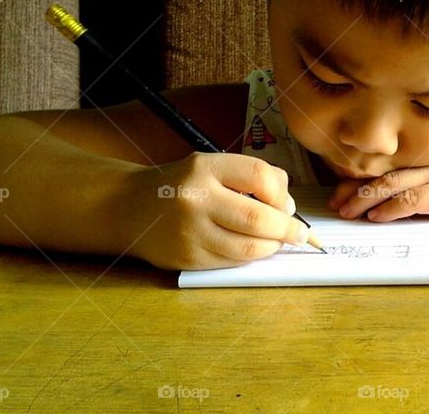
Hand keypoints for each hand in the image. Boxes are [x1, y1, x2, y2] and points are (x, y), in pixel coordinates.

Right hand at [125, 152, 309, 269]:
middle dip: (287, 229)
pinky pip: (231, 263)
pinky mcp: (188, 259)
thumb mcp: (210, 166)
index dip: (282, 193)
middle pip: (259, 219)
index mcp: (205, 167)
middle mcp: (196, 199)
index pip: (260, 176)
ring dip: (272, 247)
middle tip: (300, 233)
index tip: (288, 205)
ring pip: (249, 248)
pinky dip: (250, 257)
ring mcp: (191, 232)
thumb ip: (248, 177)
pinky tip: (252, 249)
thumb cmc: (180, 185)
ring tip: (276, 241)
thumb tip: (287, 207)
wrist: (129, 207)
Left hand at [327, 141, 428, 221]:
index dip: (362, 178)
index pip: (389, 165)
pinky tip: (377, 217)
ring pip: (392, 185)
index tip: (342, 190)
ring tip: (347, 212)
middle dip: (355, 189)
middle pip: (383, 173)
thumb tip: (410, 195)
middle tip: (335, 204)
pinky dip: (391, 208)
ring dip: (365, 199)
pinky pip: (414, 199)